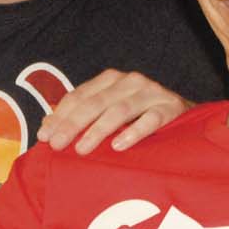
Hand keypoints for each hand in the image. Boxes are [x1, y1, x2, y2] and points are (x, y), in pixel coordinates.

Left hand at [38, 69, 188, 152]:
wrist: (184, 115)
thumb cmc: (139, 116)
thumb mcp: (108, 113)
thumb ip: (80, 116)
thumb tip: (47, 126)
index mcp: (110, 80)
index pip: (79, 96)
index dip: (60, 115)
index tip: (44, 136)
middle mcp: (129, 81)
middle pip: (95, 103)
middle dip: (73, 124)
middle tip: (58, 145)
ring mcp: (150, 92)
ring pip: (119, 110)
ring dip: (98, 130)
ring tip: (82, 149)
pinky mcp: (170, 107)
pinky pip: (150, 119)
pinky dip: (133, 132)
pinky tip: (119, 145)